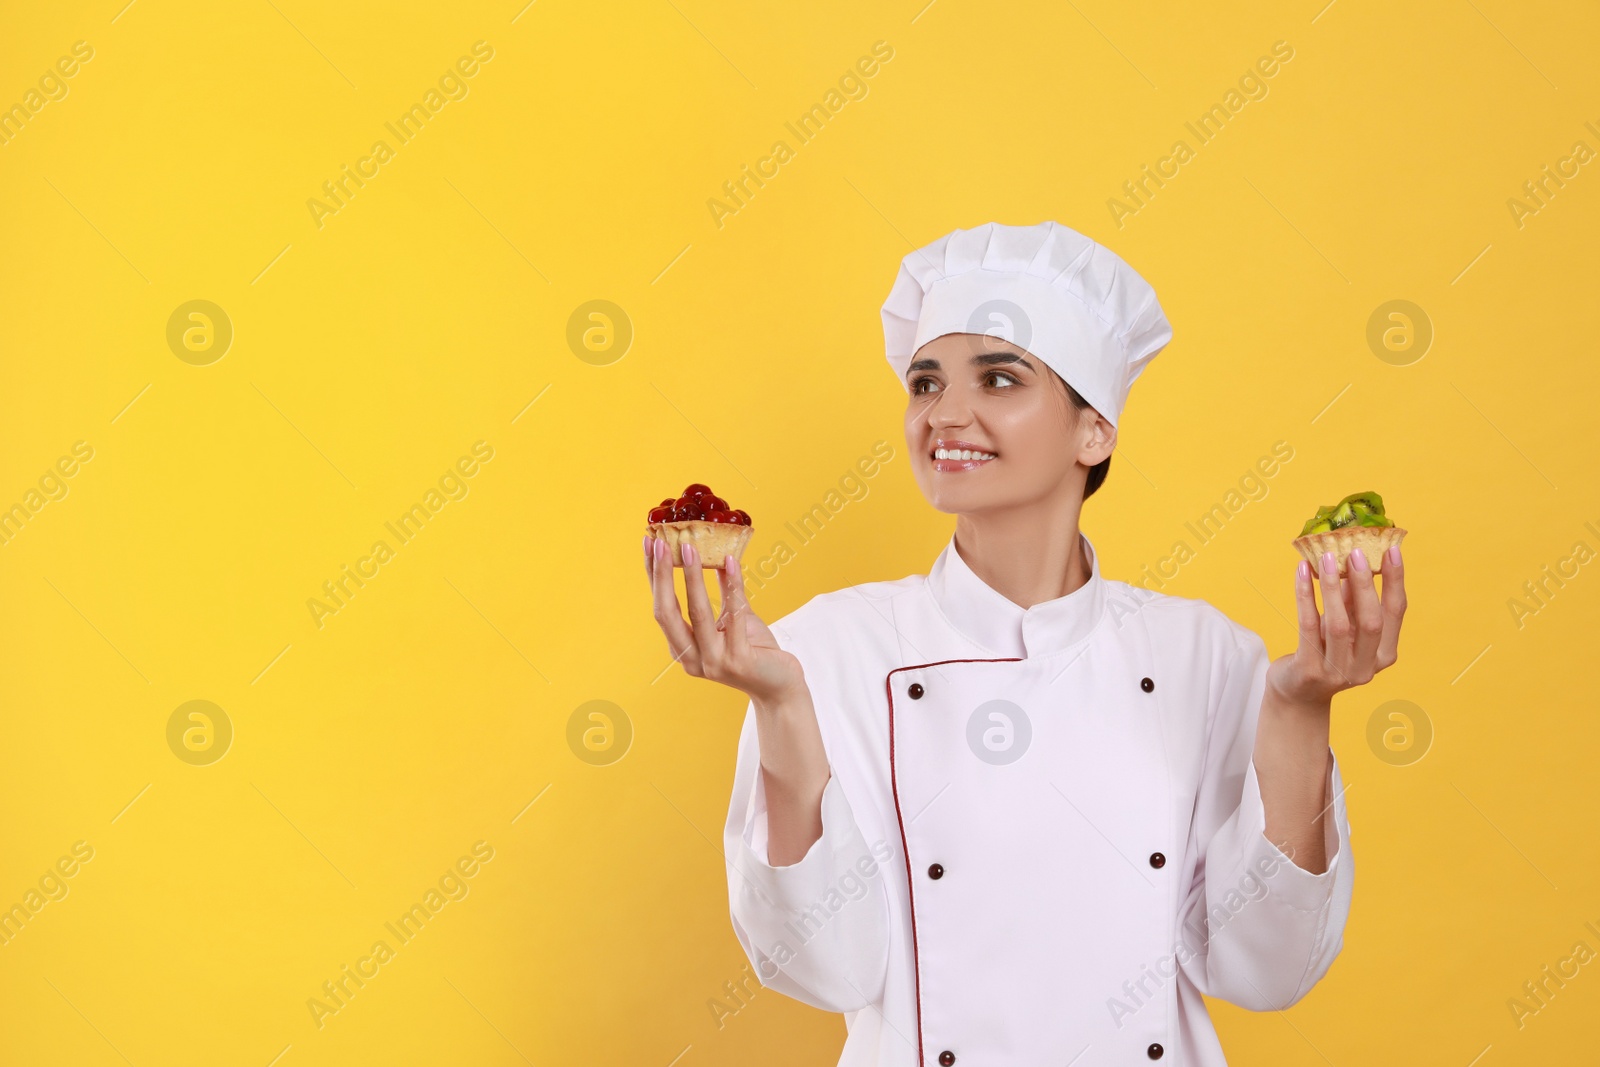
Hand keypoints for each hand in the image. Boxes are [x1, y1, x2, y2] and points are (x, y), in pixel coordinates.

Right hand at [644, 536, 806, 703]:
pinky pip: (733, 616)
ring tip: (690, 547)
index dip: (653, 576)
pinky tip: (730, 562)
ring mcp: (714, 662)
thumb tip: (717, 554)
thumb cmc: (755, 650)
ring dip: (690, 577)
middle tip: (661, 543)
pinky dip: (731, 586)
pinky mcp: (738, 661)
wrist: (780, 686)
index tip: (650, 544)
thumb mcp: (735, 617)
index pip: (661, 608)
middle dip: (661, 576)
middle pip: (667, 613)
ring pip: (696, 613)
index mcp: (683, 649)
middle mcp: (692, 658)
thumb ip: (725, 591)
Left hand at [1267, 544, 1406, 707]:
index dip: (1395, 581)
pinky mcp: (1309, 671)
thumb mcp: (1345, 626)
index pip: (1395, 613)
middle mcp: (1365, 667)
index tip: (1392, 550)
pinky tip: (1301, 573)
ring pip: (1338, 624)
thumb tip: (1354, 556)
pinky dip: (1305, 596)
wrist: (1298, 693)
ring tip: (1326, 557)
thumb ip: (1353, 600)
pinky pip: (1308, 626)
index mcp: (1383, 654)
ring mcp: (1337, 672)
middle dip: (1365, 584)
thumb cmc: (1326, 650)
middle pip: (1371, 621)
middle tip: (1355, 552)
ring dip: (1331, 586)